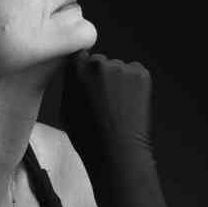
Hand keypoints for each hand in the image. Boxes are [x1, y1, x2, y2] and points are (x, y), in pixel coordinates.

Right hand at [60, 50, 154, 191]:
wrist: (117, 151)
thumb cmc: (89, 137)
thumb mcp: (66, 109)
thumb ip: (71, 85)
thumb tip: (76, 76)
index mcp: (77, 71)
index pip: (79, 55)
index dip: (83, 68)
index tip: (87, 80)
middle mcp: (99, 64)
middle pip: (100, 62)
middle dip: (101, 76)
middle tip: (104, 98)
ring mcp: (122, 68)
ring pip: (118, 68)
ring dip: (118, 81)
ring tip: (118, 106)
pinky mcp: (141, 74)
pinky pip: (135, 73)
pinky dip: (134, 84)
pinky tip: (129, 104)